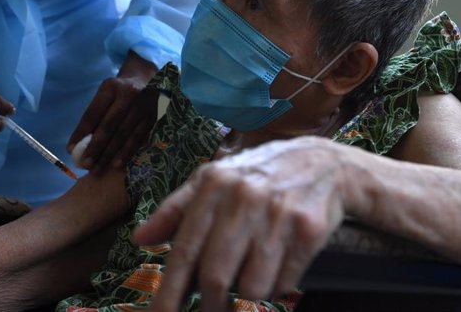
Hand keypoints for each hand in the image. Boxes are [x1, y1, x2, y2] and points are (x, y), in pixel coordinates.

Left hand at [68, 51, 157, 171]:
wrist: (148, 80)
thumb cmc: (120, 92)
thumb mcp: (107, 95)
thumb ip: (96, 115)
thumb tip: (80, 143)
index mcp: (111, 87)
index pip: (93, 113)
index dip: (81, 133)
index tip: (71, 150)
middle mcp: (128, 95)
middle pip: (108, 126)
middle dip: (95, 147)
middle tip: (85, 164)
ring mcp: (143, 106)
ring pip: (123, 135)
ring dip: (109, 154)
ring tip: (97, 169)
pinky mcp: (153, 117)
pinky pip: (138, 139)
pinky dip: (126, 153)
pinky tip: (116, 164)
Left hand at [133, 136, 357, 311]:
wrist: (321, 163)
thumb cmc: (256, 175)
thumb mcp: (212, 180)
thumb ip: (175, 210)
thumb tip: (140, 238)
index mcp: (214, 185)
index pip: (186, 249)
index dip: (170, 290)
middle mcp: (244, 197)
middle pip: (216, 276)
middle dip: (211, 305)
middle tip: (213, 309)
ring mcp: (278, 214)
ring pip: (253, 287)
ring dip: (249, 293)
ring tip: (253, 271)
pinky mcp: (309, 230)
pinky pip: (285, 283)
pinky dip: (278, 285)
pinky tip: (279, 262)